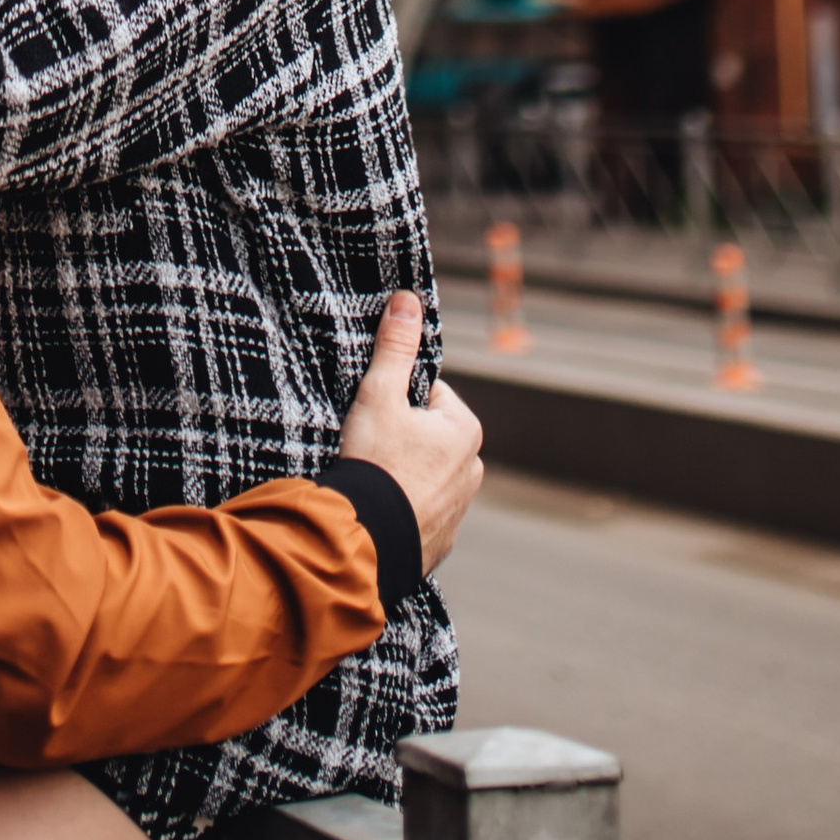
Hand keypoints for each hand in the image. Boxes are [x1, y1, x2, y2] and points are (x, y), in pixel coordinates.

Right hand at [337, 293, 482, 574]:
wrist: (366, 540)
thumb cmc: (376, 462)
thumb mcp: (380, 394)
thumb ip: (396, 346)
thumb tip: (408, 299)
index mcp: (465, 429)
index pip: (429, 395)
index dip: (397, 400)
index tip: (377, 417)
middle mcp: (472, 469)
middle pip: (429, 436)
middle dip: (403, 438)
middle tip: (372, 449)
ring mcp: (459, 509)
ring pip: (425, 474)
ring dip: (404, 473)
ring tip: (374, 480)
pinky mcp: (440, 540)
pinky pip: (420, 511)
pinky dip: (403, 507)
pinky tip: (380, 508)